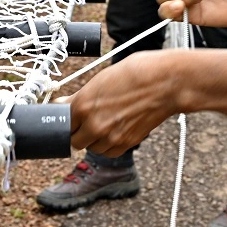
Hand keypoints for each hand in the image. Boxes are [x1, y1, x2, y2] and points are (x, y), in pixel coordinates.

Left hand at [59, 51, 182, 156]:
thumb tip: (62, 103)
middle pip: (74, 141)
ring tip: (104, 123)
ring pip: (92, 148)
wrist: (164, 83)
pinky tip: (114, 130)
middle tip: (85, 121)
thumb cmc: (134, 73)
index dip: (66, 121)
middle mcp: (93, 125)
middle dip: (78, 132)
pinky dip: (108, 145)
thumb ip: (79, 97)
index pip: (62, 124)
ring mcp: (110, 137)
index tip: (69, 118)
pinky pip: (108, 152)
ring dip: (93, 140)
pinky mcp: (126, 144)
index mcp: (82, 106)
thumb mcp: (99, 79)